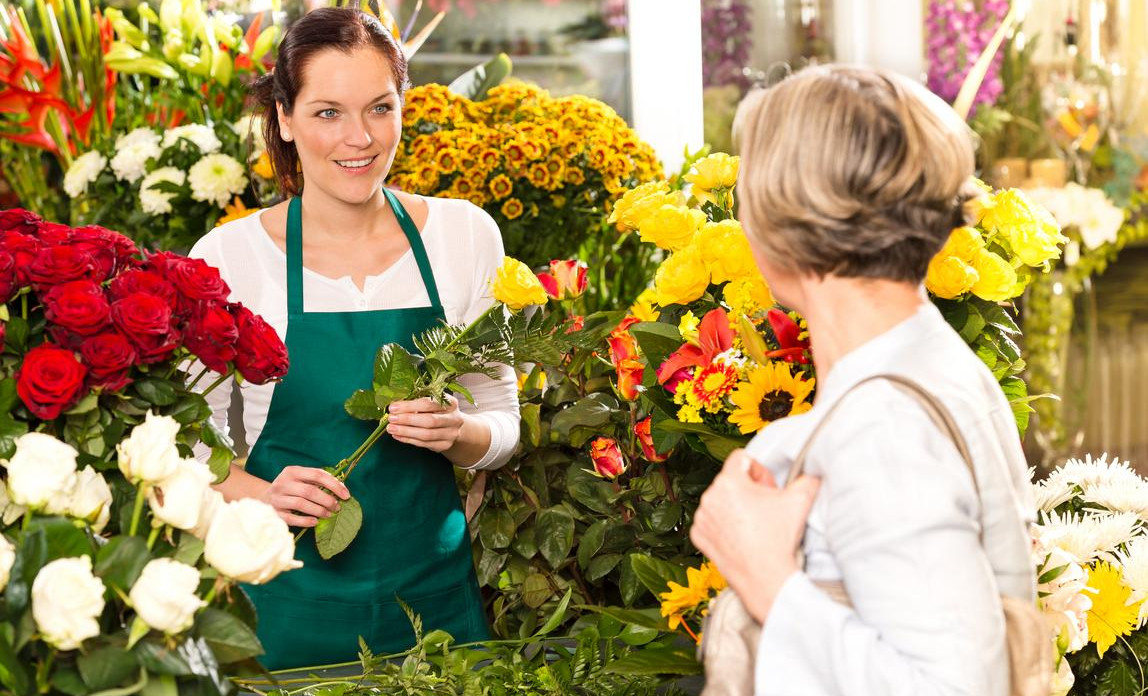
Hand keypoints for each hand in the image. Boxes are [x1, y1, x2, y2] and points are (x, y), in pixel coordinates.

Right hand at [260, 465, 349, 527]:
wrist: (264, 497)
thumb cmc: (290, 487)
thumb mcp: (301, 478)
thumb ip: (318, 480)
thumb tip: (342, 488)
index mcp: (292, 471)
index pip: (317, 475)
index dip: (334, 485)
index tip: (346, 495)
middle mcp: (283, 483)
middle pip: (310, 491)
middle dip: (327, 500)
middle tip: (337, 507)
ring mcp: (277, 498)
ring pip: (301, 504)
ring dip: (319, 510)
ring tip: (329, 514)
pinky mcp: (274, 512)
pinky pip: (291, 518)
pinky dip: (305, 521)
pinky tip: (315, 522)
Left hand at [387, 395, 464, 452]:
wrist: (453, 426)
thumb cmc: (439, 410)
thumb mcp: (433, 402)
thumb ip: (418, 402)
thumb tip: (395, 406)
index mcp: (451, 403)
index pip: (429, 404)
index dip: (409, 406)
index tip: (393, 408)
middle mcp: (454, 419)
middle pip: (429, 421)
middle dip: (407, 420)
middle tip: (391, 419)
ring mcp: (450, 434)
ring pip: (426, 435)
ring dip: (406, 432)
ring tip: (391, 428)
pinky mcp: (444, 445)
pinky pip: (424, 444)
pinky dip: (408, 440)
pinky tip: (398, 436)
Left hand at [690, 449, 820, 622]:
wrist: (766, 579)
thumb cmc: (778, 540)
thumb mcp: (800, 501)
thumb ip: (807, 478)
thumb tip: (812, 471)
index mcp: (729, 482)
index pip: (741, 458)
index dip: (759, 470)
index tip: (768, 489)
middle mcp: (709, 497)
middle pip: (730, 480)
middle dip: (748, 489)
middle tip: (765, 508)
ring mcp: (701, 518)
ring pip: (719, 500)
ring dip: (735, 506)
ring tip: (754, 524)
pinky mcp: (698, 536)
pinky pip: (710, 520)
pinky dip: (723, 525)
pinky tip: (740, 536)